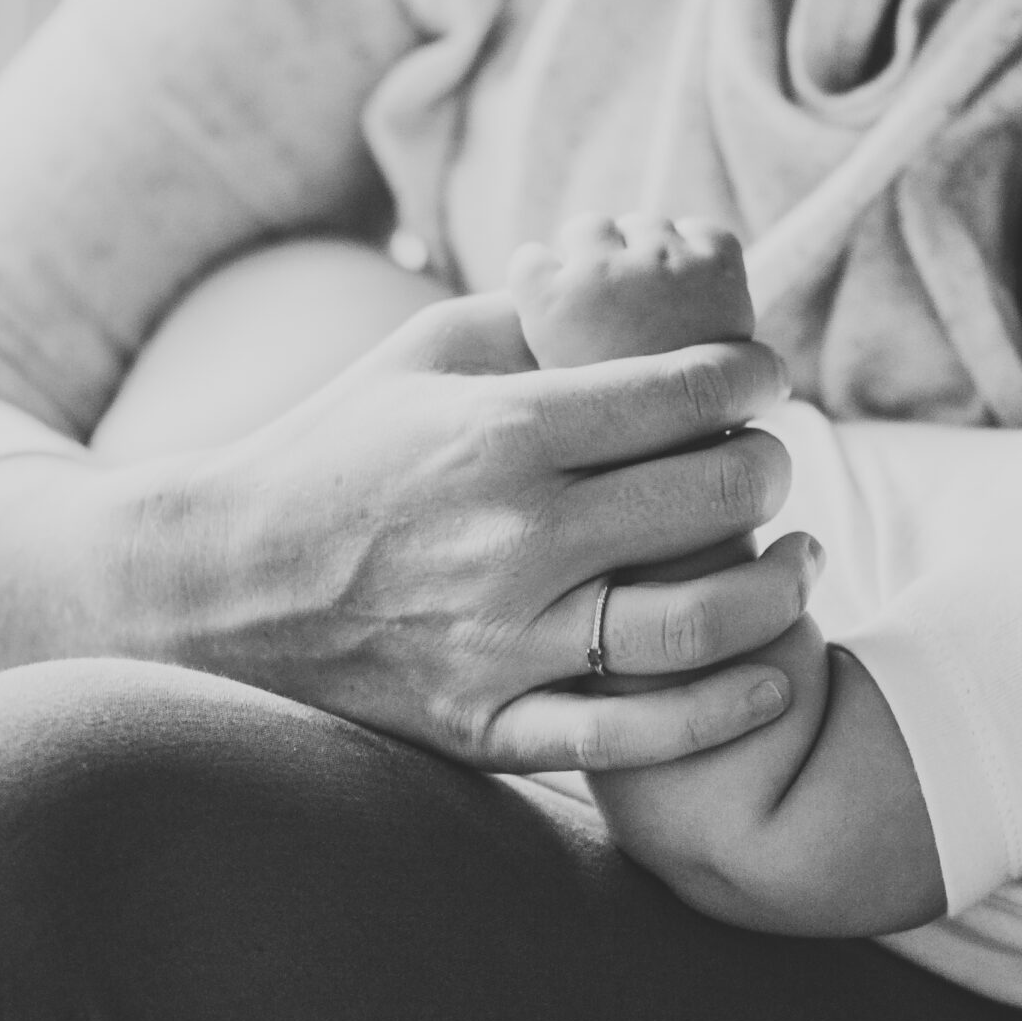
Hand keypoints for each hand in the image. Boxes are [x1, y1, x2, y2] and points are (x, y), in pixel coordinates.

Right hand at [163, 292, 815, 771]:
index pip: (683, 393)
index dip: (751, 376)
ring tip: (800, 558)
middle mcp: (515, 535)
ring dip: (781, 586)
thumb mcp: (422, 349)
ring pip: (698, 621)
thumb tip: (643, 285)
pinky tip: (774, 670)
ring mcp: (505, 640)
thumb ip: (537, 314)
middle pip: (712, 496)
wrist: (222, 582)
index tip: (763, 376)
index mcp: (502, 430)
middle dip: (772, 466)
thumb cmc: (336, 448)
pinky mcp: (492, 724)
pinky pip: (637, 736)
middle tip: (772, 459)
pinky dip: (727, 707)